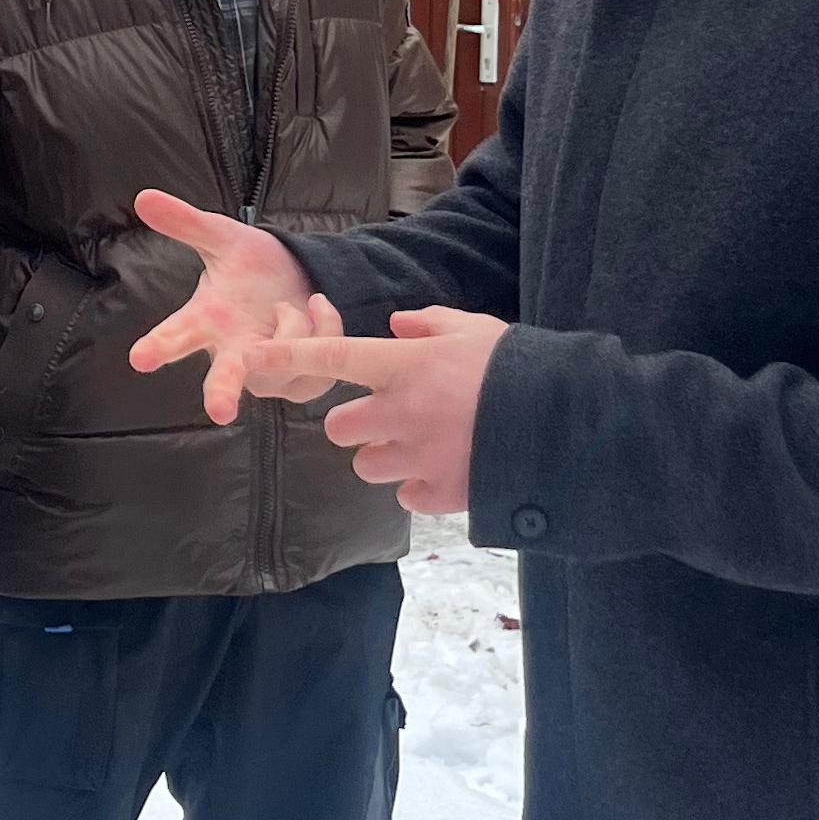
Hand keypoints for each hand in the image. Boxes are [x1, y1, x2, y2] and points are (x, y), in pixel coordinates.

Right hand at [128, 189, 332, 422]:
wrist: (298, 277)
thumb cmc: (252, 266)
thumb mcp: (222, 237)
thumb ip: (185, 222)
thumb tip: (144, 197)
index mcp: (206, 321)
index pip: (175, 337)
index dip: (158, 347)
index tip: (140, 358)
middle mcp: (232, 352)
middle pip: (224, 379)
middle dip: (221, 393)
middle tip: (220, 410)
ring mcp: (267, 371)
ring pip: (279, 368)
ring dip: (291, 331)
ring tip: (285, 303)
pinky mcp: (302, 378)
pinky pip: (316, 365)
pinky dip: (323, 328)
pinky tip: (318, 303)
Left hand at [232, 305, 509, 512]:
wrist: (570, 425)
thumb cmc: (522, 367)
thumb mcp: (477, 330)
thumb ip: (431, 324)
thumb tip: (398, 324)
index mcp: (406, 365)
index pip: (330, 358)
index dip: (285, 358)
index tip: (248, 358)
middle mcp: (402, 412)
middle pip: (337, 428)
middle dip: (356, 424)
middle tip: (391, 415)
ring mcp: (419, 457)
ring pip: (366, 465)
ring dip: (385, 456)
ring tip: (427, 442)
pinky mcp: (440, 494)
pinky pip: (405, 495)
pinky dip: (419, 486)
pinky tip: (449, 467)